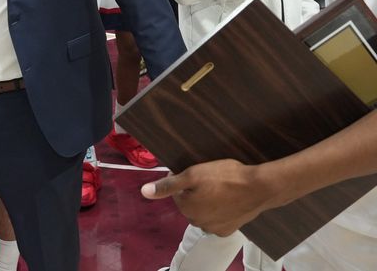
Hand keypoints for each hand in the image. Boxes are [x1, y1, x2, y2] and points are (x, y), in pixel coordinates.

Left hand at [140, 159, 272, 235]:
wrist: (259, 188)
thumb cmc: (225, 177)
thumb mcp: (192, 174)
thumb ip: (168, 185)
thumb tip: (144, 192)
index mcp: (186, 208)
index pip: (176, 192)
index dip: (184, 180)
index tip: (196, 172)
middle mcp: (197, 222)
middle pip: (189, 202)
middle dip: (195, 191)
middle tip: (209, 178)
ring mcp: (214, 228)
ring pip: (203, 211)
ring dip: (207, 200)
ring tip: (219, 187)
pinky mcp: (228, 230)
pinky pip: (217, 218)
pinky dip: (219, 210)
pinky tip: (227, 199)